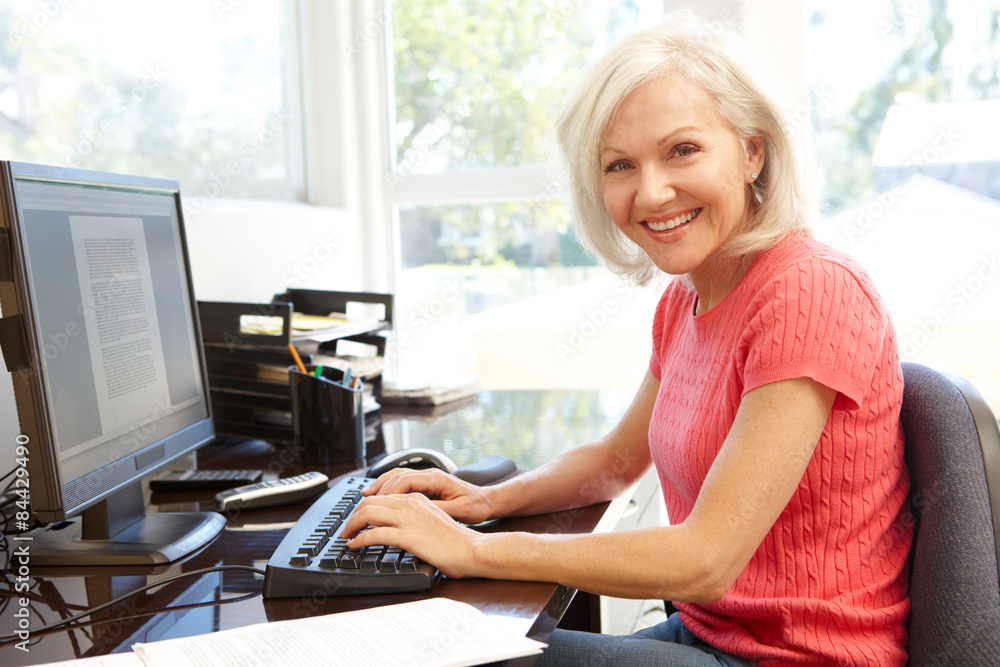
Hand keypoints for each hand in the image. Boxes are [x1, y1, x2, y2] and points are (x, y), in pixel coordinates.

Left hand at [341, 492, 481, 578]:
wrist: (472, 549)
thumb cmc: (457, 541)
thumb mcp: (434, 519)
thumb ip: (417, 518)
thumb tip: (401, 527)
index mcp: (417, 498)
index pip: (382, 496)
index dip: (365, 506)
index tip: (358, 518)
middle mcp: (411, 504)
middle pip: (370, 501)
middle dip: (353, 514)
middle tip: (347, 528)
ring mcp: (408, 519)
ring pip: (368, 513)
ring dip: (352, 525)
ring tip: (346, 536)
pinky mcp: (408, 536)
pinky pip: (374, 533)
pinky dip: (360, 539)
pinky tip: (355, 545)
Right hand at [363, 468, 494, 524]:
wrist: (488, 501)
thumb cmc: (477, 506)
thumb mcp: (460, 511)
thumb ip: (438, 509)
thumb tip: (417, 511)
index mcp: (437, 479)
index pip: (404, 481)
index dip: (386, 493)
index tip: (374, 505)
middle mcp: (430, 475)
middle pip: (396, 476)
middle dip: (377, 489)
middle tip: (362, 505)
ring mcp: (427, 478)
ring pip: (397, 476)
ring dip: (379, 486)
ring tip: (364, 499)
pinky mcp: (426, 484)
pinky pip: (402, 481)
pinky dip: (388, 487)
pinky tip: (379, 496)